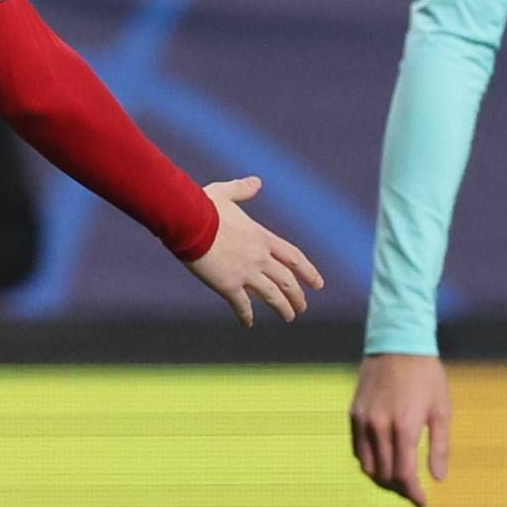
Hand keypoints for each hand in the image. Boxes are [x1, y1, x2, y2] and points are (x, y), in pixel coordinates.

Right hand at [186, 179, 318, 326]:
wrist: (188, 221)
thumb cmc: (202, 206)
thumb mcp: (225, 193)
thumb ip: (242, 190)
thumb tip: (256, 183)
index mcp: (262, 237)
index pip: (294, 257)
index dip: (309, 272)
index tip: (318, 284)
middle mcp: (259, 257)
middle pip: (287, 281)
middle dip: (298, 296)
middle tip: (302, 307)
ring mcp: (246, 272)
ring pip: (272, 295)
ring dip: (283, 308)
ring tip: (289, 317)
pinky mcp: (228, 285)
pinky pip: (241, 305)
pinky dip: (246, 316)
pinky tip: (248, 324)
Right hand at [350, 352, 452, 506]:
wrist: (397, 345)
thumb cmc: (427, 376)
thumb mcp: (442, 410)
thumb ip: (440, 446)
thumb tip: (437, 478)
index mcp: (404, 427)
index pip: (404, 475)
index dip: (413, 494)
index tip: (422, 503)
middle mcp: (379, 428)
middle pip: (385, 475)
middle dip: (400, 489)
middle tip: (413, 492)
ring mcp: (363, 422)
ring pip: (368, 466)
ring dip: (383, 479)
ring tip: (398, 480)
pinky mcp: (353, 415)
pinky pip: (358, 450)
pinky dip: (370, 462)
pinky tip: (384, 461)